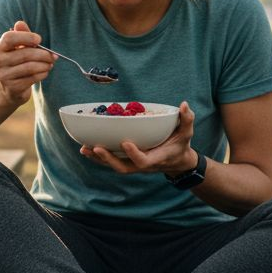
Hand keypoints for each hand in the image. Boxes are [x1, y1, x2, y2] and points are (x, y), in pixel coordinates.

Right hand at [0, 20, 54, 105]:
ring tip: (50, 63)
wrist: (11, 87)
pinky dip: (42, 74)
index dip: (26, 37)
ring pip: (29, 67)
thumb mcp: (20, 46)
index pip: (9, 38)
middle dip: (43, 54)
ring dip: (45, 65)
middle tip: (53, 56)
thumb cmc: (19, 62)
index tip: (39, 39)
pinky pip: (32, 78)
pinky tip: (45, 71)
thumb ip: (22, 34)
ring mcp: (4, 75)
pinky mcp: (12, 87)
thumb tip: (20, 23)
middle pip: (24, 54)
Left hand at [80, 102, 197, 175]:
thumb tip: (184, 105)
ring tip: (84, 148)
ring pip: (114, 165)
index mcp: (157, 158)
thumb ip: (187, 119)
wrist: (177, 162)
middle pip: (123, 167)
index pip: (143, 161)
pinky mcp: (128, 162)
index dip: (134, 154)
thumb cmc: (181, 145)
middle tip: (96, 147)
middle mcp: (143, 164)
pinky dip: (98, 157)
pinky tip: (86, 148)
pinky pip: (111, 161)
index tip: (125, 142)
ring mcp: (134, 165)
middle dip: (108, 159)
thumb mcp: (187, 133)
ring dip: (98, 158)